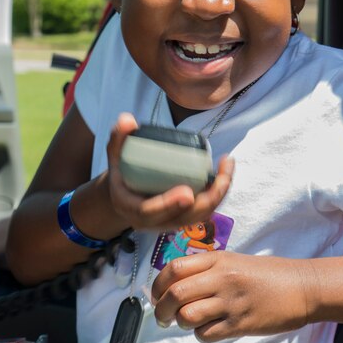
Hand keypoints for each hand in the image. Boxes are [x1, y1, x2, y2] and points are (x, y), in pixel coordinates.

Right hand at [106, 113, 233, 230]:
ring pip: (199, 216)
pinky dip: (218, 194)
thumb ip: (119, 138)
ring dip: (218, 194)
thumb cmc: (122, 175)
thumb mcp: (116, 156)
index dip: (168, 204)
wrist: (125, 199)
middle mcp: (154, 222)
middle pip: (184, 217)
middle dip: (207, 199)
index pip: (149, 211)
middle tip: (221, 177)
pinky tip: (225, 173)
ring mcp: (171, 222)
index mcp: (133, 208)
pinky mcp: (184, 218)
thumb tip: (128, 120)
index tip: (187, 193)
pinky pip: (205, 211)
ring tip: (227, 166)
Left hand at [151, 252, 312, 342]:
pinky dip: (200, 334)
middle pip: (175, 293)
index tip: (156, 295)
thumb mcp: (234, 260)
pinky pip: (206, 333)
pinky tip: (208, 328)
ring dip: (181, 322)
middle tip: (163, 316)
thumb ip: (206, 268)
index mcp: (218, 259)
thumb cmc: (267, 274)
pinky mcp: (240, 323)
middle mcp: (221, 278)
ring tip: (188, 322)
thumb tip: (175, 283)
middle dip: (161, 308)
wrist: (301, 287)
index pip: (174, 268)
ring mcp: (231, 301)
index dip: (157, 284)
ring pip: (187, 315)